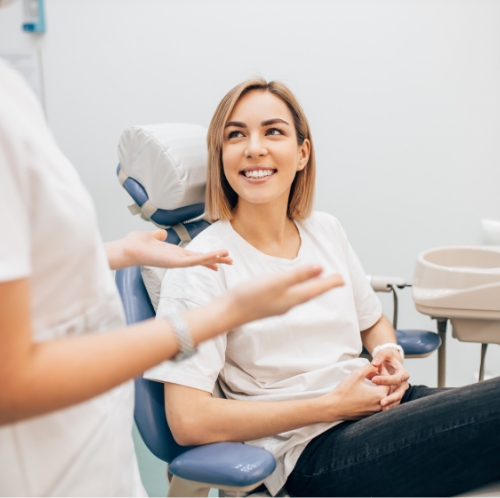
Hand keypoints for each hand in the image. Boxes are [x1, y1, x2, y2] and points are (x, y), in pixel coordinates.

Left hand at [105, 229, 232, 269]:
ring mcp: (177, 262)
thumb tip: (162, 233)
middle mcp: (177, 259)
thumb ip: (158, 235)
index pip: (195, 256)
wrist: (127, 249)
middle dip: (216, 259)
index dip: (207, 257)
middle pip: (201, 259)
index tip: (219, 259)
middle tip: (231, 261)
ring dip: (215, 258)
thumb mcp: (151, 236)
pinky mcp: (175, 263)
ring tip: (229, 258)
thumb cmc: (136, 244)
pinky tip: (215, 257)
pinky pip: (194, 261)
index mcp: (174, 253)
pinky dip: (205, 259)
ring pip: (200, 260)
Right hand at [227, 265, 343, 326]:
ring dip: (312, 288)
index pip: (317, 289)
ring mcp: (278, 305)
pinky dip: (299, 290)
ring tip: (319, 282)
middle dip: (324, 286)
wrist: (228, 312)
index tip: (343, 279)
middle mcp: (288, 304)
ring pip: (302, 295)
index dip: (330, 283)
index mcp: (293, 298)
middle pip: (312, 293)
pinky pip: (291, 296)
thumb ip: (298, 275)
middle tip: (336, 281)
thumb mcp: (276, 282)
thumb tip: (320, 268)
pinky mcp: (269, 304)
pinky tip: (294, 288)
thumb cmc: (249, 297)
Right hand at [320, 363, 389, 421]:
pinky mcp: (369, 415)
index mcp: (379, 395)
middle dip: (381, 380)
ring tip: (370, 381)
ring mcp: (375, 411)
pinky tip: (366, 390)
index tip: (376, 367)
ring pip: (383, 397)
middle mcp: (380, 405)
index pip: (389, 381)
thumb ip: (369, 367)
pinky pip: (377, 404)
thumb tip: (376, 366)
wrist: (334, 407)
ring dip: (378, 388)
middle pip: (387, 390)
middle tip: (372, 373)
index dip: (383, 372)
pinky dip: (375, 396)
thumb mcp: (357, 374)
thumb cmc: (345, 390)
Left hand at [371, 348, 409, 409]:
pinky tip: (381, 410)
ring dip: (390, 405)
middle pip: (400, 392)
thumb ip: (380, 356)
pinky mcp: (395, 395)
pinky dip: (389, 406)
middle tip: (381, 402)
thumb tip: (375, 363)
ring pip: (397, 400)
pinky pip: (393, 402)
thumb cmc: (386, 357)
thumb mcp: (384, 353)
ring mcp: (400, 390)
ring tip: (382, 409)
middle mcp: (404, 383)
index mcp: (403, 373)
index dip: (385, 380)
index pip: (396, 378)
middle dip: (391, 398)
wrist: (389, 362)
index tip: (373, 380)